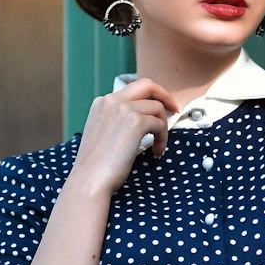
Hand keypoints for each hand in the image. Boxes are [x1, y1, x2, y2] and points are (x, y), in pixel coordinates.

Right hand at [71, 78, 179, 195]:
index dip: (149, 97)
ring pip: (157, 107)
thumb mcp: (102, 133)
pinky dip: (163, 138)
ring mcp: (123, 109)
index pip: (133, 89)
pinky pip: (159, 124)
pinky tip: (157, 152)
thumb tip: (142, 118)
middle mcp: (111, 100)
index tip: (159, 109)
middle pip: (147, 85)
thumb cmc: (96, 165)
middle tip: (175, 109)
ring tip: (159, 145)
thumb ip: (117, 120)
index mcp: (102, 102)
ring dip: (163, 127)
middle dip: (165, 95)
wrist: (90, 179)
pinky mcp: (135, 122)